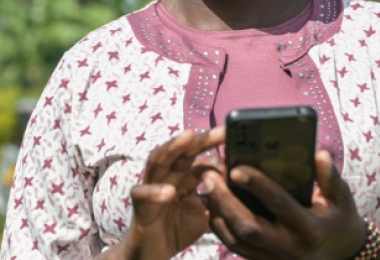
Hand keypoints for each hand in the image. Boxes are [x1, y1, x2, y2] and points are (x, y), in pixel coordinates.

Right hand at [114, 128, 223, 259]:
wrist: (153, 254)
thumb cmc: (178, 229)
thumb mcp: (205, 212)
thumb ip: (219, 196)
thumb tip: (240, 181)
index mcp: (183, 175)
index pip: (199, 155)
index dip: (215, 148)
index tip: (235, 140)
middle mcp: (167, 176)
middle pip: (181, 151)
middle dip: (200, 139)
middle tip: (220, 131)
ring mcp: (151, 187)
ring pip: (157, 160)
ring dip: (173, 147)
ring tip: (188, 137)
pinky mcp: (139, 205)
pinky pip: (142, 194)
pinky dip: (154, 191)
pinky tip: (170, 191)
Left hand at [200, 149, 366, 259]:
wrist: (343, 255)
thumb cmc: (340, 220)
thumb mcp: (342, 198)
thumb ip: (330, 177)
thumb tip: (319, 154)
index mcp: (310, 228)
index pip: (278, 204)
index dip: (256, 185)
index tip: (236, 168)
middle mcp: (290, 246)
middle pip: (248, 226)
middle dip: (225, 200)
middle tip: (210, 175)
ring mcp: (276, 258)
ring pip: (237, 240)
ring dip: (218, 214)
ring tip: (207, 187)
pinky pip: (237, 248)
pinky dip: (221, 229)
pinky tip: (212, 207)